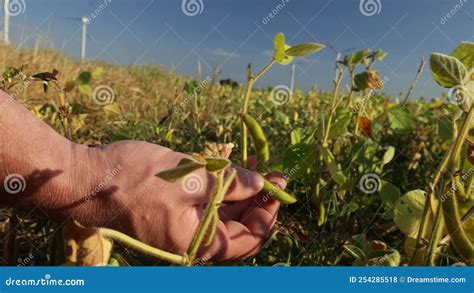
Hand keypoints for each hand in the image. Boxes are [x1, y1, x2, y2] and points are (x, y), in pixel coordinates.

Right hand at [64, 141, 286, 260]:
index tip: (280, 187)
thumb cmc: (135, 181)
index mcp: (199, 243)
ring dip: (240, 193)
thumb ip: (231, 184)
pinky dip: (220, 189)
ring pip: (222, 215)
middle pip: (238, 227)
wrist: (87, 178)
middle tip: (272, 175)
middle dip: (258, 201)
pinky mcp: (172, 211)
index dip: (269, 214)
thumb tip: (261, 184)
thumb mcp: (191, 178)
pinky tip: (230, 169)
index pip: (249, 239)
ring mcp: (181, 227)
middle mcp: (193, 241)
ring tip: (256, 167)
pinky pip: (204, 205)